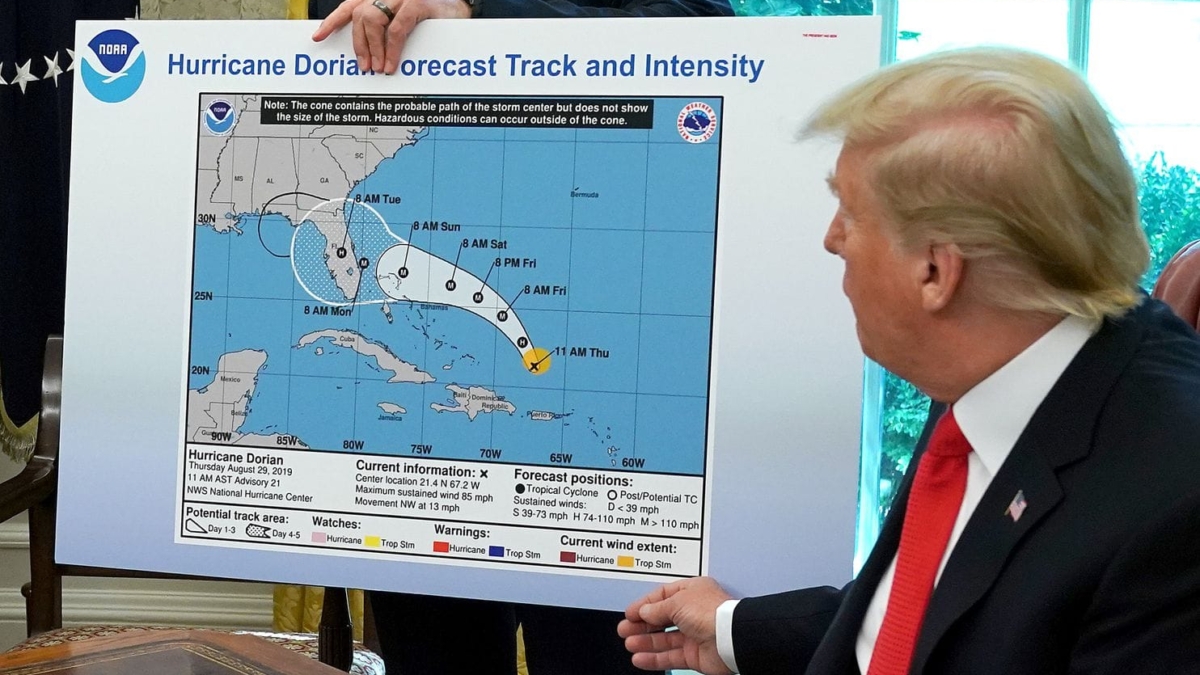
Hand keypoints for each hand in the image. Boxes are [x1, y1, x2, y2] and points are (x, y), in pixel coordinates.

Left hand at [311, 0, 470, 74]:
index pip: (350, 7)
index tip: (317, 36)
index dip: (332, 21)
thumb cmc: (434, 17)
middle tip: (365, 67)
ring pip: (373, 20)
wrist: (461, 7)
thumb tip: (367, 54)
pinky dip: (392, 49)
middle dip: (359, 45)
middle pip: (359, 16)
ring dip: (374, 49)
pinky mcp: (417, 3)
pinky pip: (397, 29)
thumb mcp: (404, 21)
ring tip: (379, 69)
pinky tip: (392, 63)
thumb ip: (384, 28)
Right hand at [618, 576, 734, 674]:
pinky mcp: (694, 655)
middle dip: (641, 624)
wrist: (730, 638)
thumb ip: (657, 608)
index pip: (662, 596)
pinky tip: (640, 658)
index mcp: (691, 592)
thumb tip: (644, 611)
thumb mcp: (677, 602)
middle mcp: (693, 612)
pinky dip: (654, 658)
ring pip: (664, 639)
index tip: (629, 613)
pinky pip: (670, 657)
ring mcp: (694, 635)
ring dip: (645, 641)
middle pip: (661, 619)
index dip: (644, 604)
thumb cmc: (710, 612)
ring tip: (629, 644)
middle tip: (624, 629)